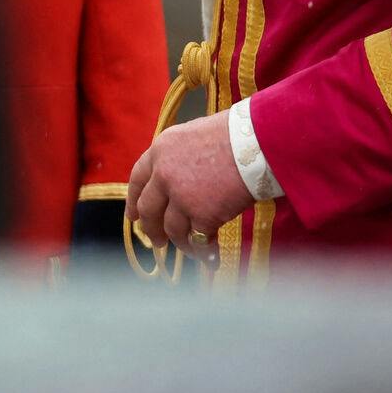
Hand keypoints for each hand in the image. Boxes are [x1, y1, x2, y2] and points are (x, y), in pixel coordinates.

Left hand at [126, 111, 255, 265]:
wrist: (257, 142)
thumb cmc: (235, 134)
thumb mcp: (195, 135)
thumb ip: (179, 157)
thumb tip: (179, 179)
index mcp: (161, 149)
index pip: (137, 178)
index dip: (134, 200)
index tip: (134, 216)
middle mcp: (164, 174)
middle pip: (149, 210)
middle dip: (152, 229)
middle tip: (158, 241)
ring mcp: (181, 196)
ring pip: (172, 230)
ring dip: (181, 244)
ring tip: (192, 251)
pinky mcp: (201, 215)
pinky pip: (198, 240)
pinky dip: (205, 252)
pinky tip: (212, 258)